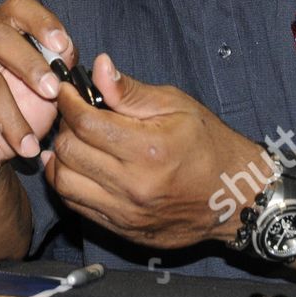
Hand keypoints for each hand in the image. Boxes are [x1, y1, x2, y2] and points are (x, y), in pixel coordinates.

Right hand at [0, 0, 73, 177]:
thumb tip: (68, 57)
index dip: (41, 21)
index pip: (17, 8)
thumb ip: (54, 73)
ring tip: (28, 148)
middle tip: (53, 93)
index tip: (62, 46)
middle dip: (31, 65)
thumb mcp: (37, 93)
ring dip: (14, 120)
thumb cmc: (9, 114)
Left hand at [42, 55, 258, 248]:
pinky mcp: (122, 230)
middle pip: (68, 152)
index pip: (85, 123)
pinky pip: (76, 206)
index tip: (67, 91)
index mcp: (149, 149)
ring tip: (74, 141)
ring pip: (64, 183)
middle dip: (64, 127)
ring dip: (60, 158)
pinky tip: (80, 166)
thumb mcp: (176, 105)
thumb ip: (131, 91)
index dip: (68, 101)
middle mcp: (134, 185)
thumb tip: (99, 66)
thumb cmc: (208, 144)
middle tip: (74, 115)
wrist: (235, 196)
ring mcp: (126, 212)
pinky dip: (69, 183)